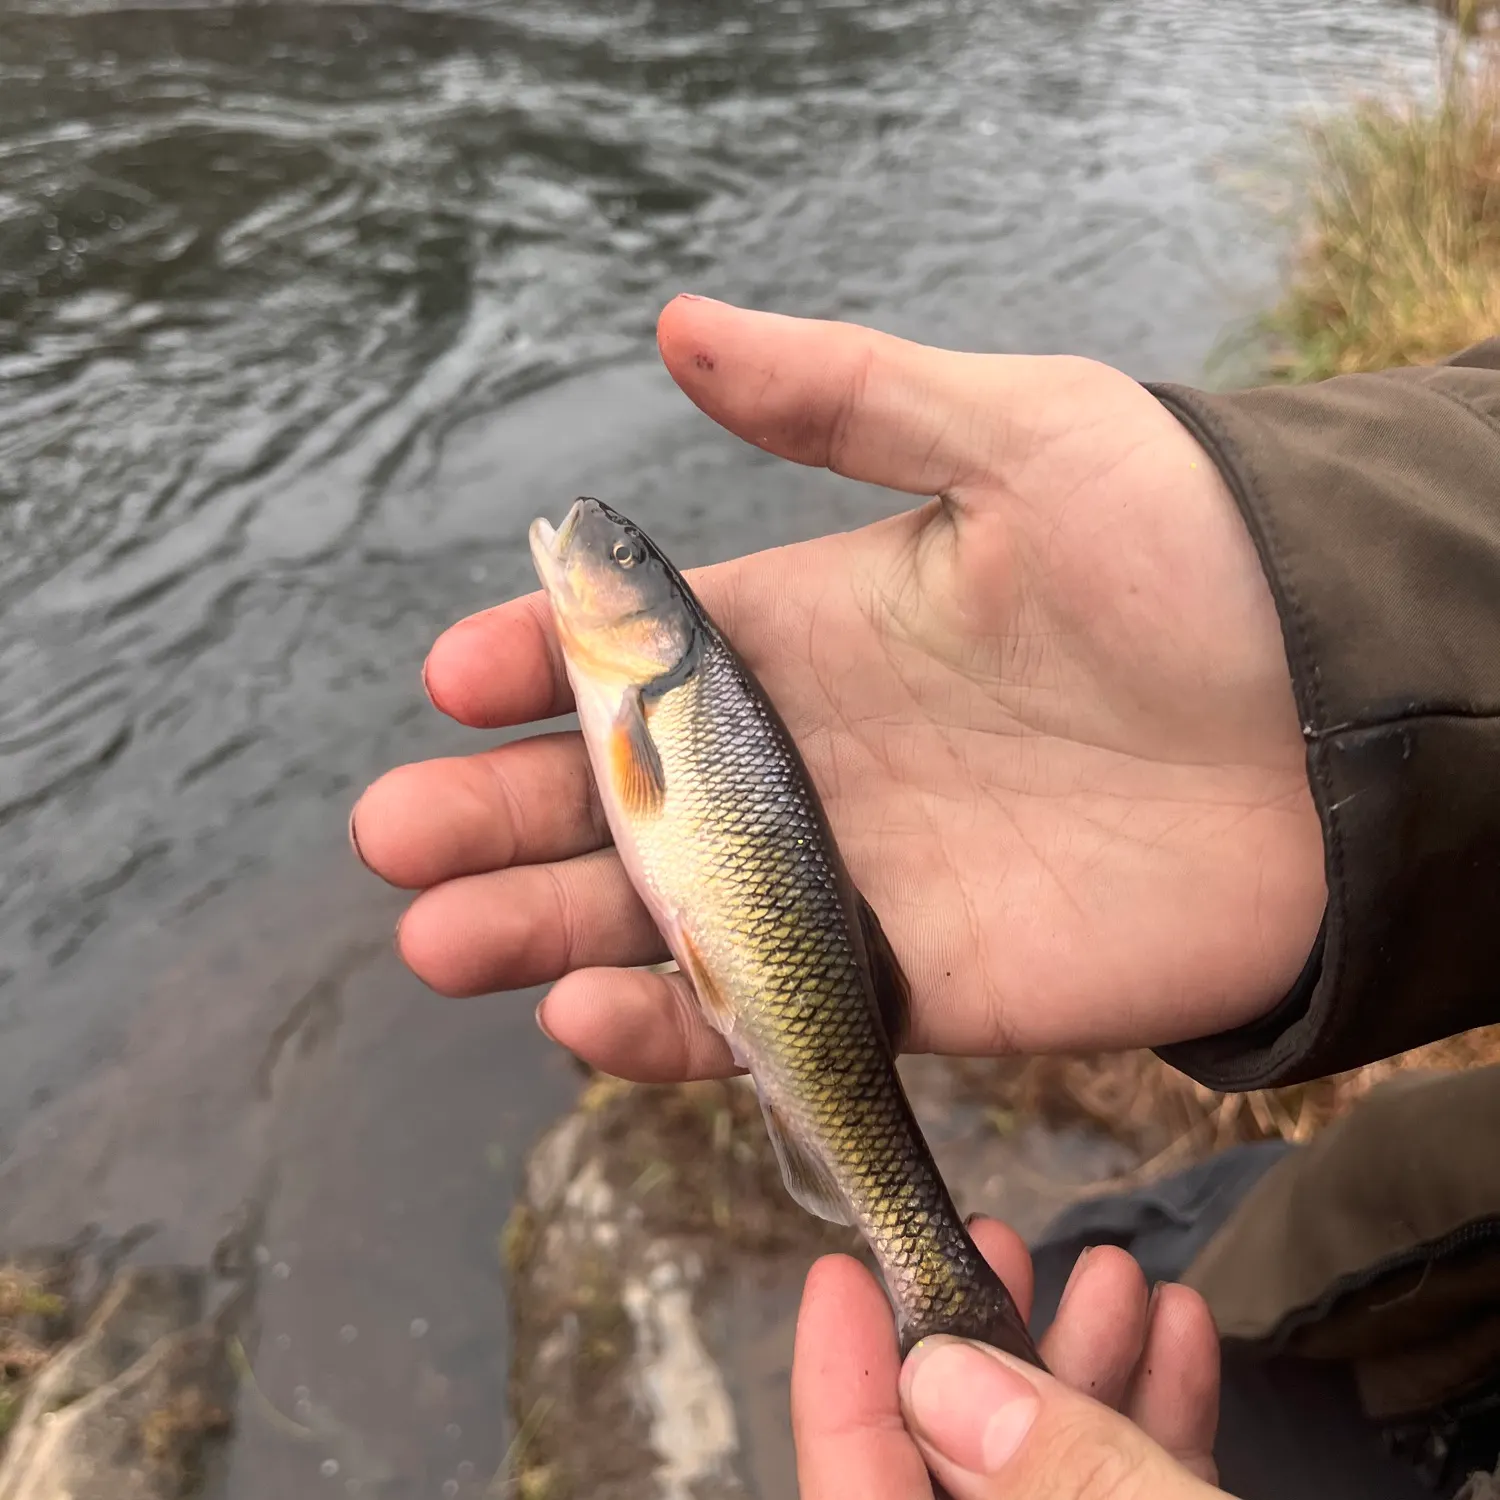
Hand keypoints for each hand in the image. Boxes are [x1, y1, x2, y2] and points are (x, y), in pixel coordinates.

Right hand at [351, 296, 1324, 1074]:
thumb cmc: (1188, 555)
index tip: (454, 677)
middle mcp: (815, 758)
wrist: (1340, 722)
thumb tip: (675, 327)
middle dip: (503, 817)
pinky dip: (670, 1027)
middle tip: (395, 836)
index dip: (541, 663)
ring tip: (435, 936)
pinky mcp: (915, 985)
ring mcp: (855, 878)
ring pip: (665, 919)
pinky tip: (577, 1012)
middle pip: (625, 798)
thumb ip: (845, 396)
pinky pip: (765, 1016)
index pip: (643, 651)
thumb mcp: (1014, 434)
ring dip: (547, 930)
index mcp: (817, 626)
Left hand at [796, 1217, 1222, 1499]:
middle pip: (954, 1466)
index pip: (853, 1497)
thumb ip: (1056, 1475)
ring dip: (1083, 1364)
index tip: (840, 1275)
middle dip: (979, 1342)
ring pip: (1051, 1475)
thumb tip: (940, 1378)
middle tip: (1001, 1243)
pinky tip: (1178, 1328)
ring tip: (1116, 1269)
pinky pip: (1130, 1498)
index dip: (840, 1387)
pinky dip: (1154, 1419)